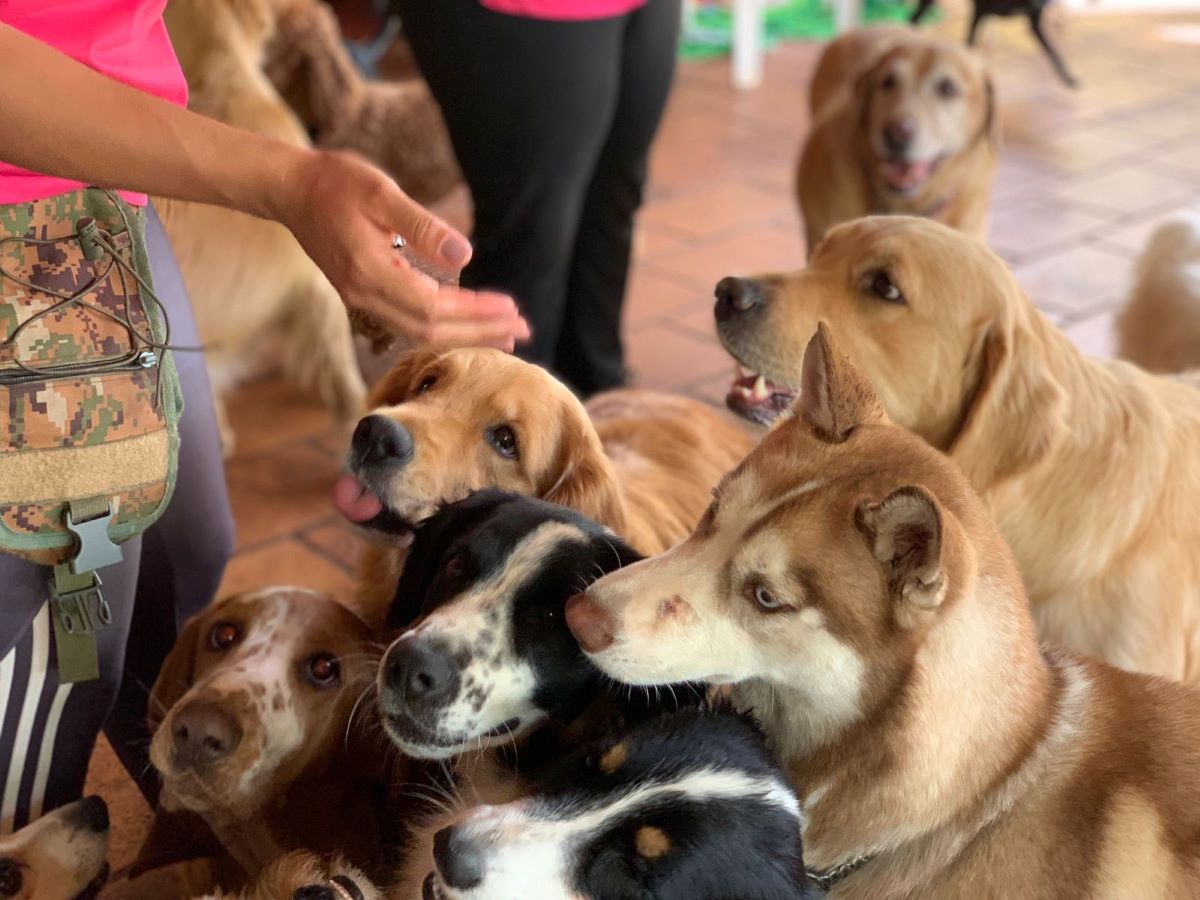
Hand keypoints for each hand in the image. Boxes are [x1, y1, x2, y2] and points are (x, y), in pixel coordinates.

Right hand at [273, 149, 528, 350]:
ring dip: (464, 334)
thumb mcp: (381, 192)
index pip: (434, 307)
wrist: (290, 189)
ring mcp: (361, 299)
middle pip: (430, 330)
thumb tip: (465, 254)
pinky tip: (466, 323)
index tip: (511, 309)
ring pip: (419, 332)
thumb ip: (422, 226)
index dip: (475, 312)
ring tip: (504, 332)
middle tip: (522, 329)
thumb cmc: (335, 182)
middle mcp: (364, 294)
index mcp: (370, 271)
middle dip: (479, 331)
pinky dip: (442, 326)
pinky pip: (408, 323)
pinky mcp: (362, 295)